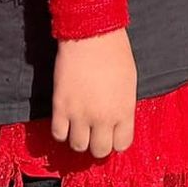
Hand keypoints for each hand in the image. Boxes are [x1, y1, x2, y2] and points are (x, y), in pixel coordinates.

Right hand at [50, 28, 135, 156]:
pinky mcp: (61, 107)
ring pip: (78, 147)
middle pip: (99, 151)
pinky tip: (65, 121)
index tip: (112, 134)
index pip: (122, 144)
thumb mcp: (129, 83)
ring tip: (79, 127)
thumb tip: (117, 121)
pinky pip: (58, 135)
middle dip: (98, 144)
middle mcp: (103, 118)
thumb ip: (123, 106)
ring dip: (79, 139)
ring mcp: (80, 114)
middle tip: (94, 133)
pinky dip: (61, 132)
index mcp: (124, 111)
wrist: (91, 35)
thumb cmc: (115, 53)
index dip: (116, 140)